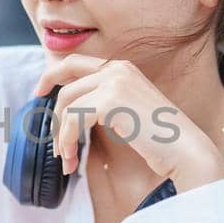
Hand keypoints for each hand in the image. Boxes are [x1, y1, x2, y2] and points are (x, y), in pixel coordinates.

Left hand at [32, 54, 223, 189]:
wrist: (184, 149)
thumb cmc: (158, 138)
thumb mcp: (128, 111)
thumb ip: (104, 101)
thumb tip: (72, 108)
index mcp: (122, 67)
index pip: (75, 62)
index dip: (52, 74)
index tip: (39, 92)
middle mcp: (117, 68)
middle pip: (65, 81)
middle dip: (53, 111)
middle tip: (51, 141)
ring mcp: (114, 81)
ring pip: (67, 104)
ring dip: (61, 136)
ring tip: (67, 160)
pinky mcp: (110, 100)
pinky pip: (73, 119)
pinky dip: (67, 141)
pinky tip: (74, 160)